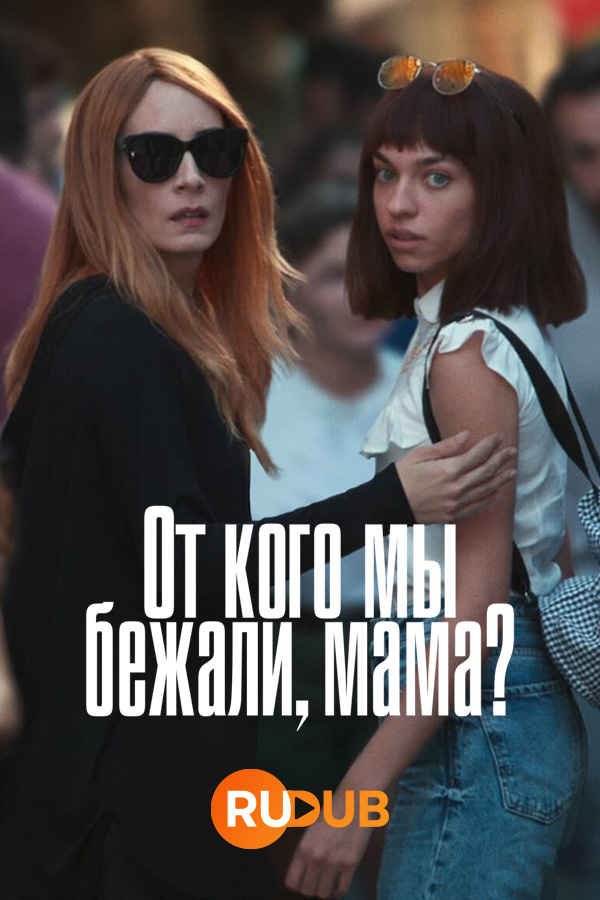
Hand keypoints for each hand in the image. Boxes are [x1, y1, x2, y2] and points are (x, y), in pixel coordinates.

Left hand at [285, 811, 370, 898]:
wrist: (354, 801)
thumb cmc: (332, 812)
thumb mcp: (311, 828)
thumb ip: (304, 851)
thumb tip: (300, 872)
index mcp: (303, 847)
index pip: (292, 882)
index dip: (296, 884)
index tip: (302, 881)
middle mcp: (316, 857)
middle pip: (307, 891)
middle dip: (310, 888)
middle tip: (316, 882)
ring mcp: (334, 862)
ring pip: (323, 894)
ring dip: (325, 891)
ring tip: (327, 883)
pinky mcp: (351, 864)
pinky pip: (342, 890)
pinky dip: (339, 891)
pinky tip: (339, 883)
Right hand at [396, 431, 516, 523]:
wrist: (389, 505)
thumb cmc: (401, 477)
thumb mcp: (420, 455)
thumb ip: (446, 447)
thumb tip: (467, 435)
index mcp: (448, 470)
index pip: (477, 454)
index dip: (490, 444)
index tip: (498, 437)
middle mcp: (456, 488)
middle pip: (486, 472)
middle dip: (501, 459)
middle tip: (512, 451)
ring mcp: (456, 504)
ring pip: (486, 490)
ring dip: (501, 479)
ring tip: (512, 472)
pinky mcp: (452, 516)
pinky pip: (477, 507)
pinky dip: (489, 499)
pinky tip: (496, 492)